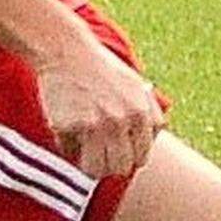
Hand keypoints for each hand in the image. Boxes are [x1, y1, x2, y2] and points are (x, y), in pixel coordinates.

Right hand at [32, 33, 164, 180]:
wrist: (67, 50)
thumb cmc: (102, 68)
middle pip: (120, 168)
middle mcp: (120, 121)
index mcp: (140, 114)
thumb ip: (151, 113)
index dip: (128, 158)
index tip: (117, 152)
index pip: (140, 159)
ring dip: (89, 163)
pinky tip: (67, 127)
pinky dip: (67, 146)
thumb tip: (153, 140)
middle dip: (110, 164)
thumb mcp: (137, 86)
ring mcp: (92, 125)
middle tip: (99, 153)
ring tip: (83, 149)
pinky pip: (69, 153)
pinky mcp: (67, 126)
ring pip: (95, 170)